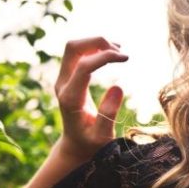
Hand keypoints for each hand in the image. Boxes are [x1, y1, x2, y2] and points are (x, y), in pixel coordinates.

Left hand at [54, 37, 128, 163]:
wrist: (76, 145)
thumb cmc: (91, 144)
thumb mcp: (102, 136)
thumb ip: (108, 113)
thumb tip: (118, 86)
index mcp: (71, 98)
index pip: (83, 66)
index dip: (105, 56)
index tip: (126, 58)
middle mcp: (62, 85)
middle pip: (73, 48)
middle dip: (97, 42)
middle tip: (121, 51)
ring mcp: (63, 79)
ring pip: (74, 47)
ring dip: (96, 43)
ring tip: (119, 52)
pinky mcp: (68, 77)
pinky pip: (78, 53)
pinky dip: (94, 48)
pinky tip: (111, 53)